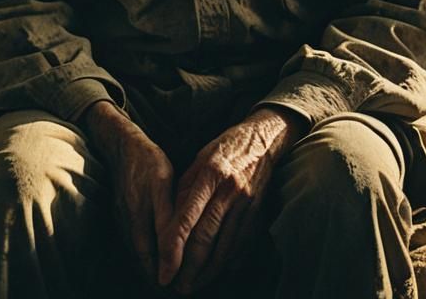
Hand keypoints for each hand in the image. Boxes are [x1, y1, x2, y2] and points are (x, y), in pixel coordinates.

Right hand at [80, 101, 174, 283]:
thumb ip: (167, 219)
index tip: (179, 287)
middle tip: (179, 286)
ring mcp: (122, 220)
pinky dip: (146, 251)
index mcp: (139, 218)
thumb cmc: (148, 161)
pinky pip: (134, 240)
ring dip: (152, 265)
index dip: (164, 276)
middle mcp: (128, 224)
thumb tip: (173, 252)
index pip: (151, 260)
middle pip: (143, 261)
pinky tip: (157, 253)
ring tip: (171, 275)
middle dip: (158, 275)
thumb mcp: (163, 185)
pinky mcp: (121, 215)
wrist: (122, 144)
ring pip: (138, 252)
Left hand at [158, 107, 305, 293]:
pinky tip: (216, 273)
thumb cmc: (222, 150)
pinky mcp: (258, 213)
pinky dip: (228, 263)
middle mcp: (229, 191)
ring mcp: (246, 203)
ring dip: (207, 272)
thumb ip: (182, 192)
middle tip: (176, 288)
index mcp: (209, 174)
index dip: (172, 248)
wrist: (262, 141)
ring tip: (192, 285)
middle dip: (189, 269)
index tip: (163, 271)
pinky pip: (241, 245)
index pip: (186, 218)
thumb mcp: (197, 162)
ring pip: (225, 247)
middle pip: (206, 238)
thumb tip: (168, 227)